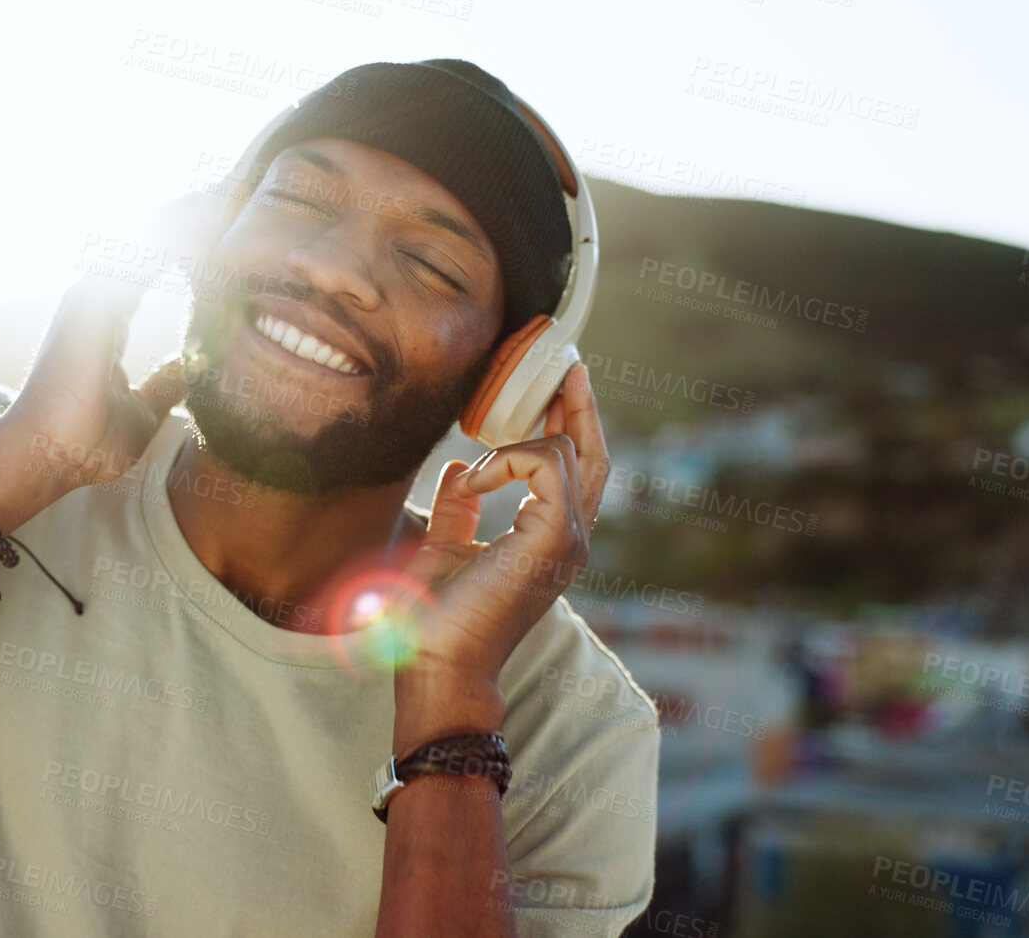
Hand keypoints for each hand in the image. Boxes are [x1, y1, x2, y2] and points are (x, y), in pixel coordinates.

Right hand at [0, 192, 231, 495]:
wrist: (44, 459)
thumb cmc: (84, 444)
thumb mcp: (143, 410)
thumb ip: (164, 384)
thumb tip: (188, 369)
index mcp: (105, 321)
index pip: (148, 267)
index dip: (185, 246)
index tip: (225, 231)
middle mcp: (95, 301)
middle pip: (146, 242)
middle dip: (189, 218)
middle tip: (233, 196)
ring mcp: (89, 298)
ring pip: (142, 240)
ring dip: (184, 218)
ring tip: (226, 198)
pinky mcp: (89, 305)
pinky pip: (135, 257)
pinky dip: (171, 240)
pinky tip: (205, 226)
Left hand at [395, 362, 610, 688]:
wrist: (437, 665)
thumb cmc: (436, 619)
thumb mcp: (445, 544)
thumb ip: (459, 506)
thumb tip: (461, 468)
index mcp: (551, 538)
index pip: (575, 468)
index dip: (567, 423)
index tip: (548, 385)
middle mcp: (572, 537)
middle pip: (592, 452)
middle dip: (578, 403)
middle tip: (563, 362)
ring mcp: (570, 539)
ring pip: (569, 451)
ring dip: (520, 437)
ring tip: (480, 453)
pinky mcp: (555, 538)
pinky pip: (545, 464)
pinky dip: (508, 459)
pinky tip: (475, 479)